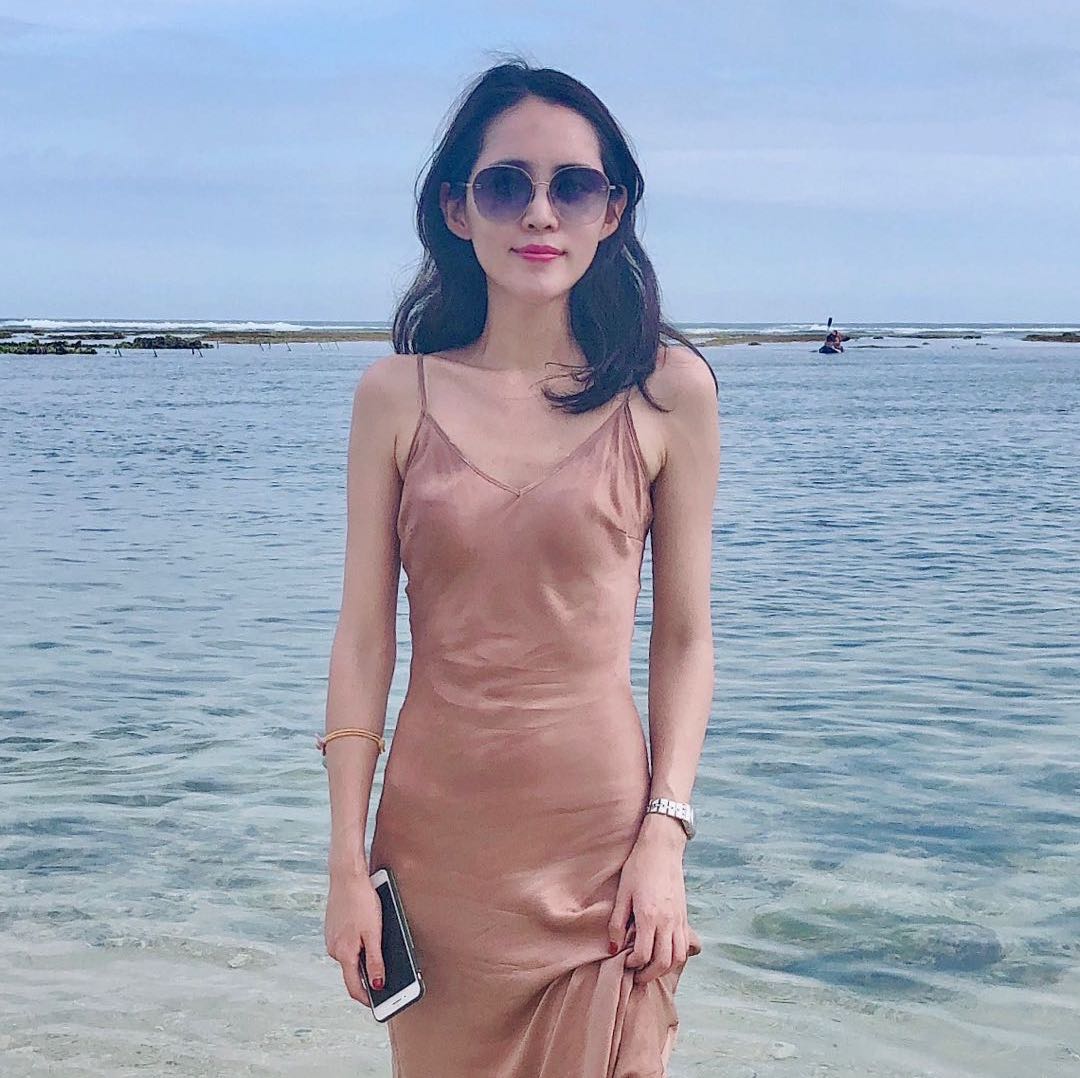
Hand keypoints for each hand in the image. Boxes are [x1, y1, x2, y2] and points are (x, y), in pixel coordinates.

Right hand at [325, 869, 384, 1007]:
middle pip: (352, 972)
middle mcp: (333, 949)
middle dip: (368, 977)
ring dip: (363, 958)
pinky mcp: (332, 928)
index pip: (354, 987)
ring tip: (380, 950)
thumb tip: (378, 985)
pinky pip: (346, 944)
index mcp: (343, 953)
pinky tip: (367, 932)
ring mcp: (331, 938)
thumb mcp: (374, 933)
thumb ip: (375, 961)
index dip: (367, 999)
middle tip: (387, 977)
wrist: (346, 875)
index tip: (378, 1004)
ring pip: (349, 956)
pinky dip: (357, 944)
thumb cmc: (362, 901)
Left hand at [607, 815, 700, 985]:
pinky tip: (663, 953)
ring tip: (650, 967)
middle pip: (664, 962)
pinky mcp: (684, 916)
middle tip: (636, 974)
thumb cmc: (639, 867)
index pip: (644, 954)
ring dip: (665, 968)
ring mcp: (679, 919)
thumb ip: (617, 922)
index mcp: (649, 916)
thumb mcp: (623, 893)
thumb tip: (613, 948)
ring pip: (678, 957)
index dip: (632, 964)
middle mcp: (668, 921)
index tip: (624, 961)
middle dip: (649, 974)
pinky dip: (676, 956)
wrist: (662, 849)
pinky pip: (685, 945)